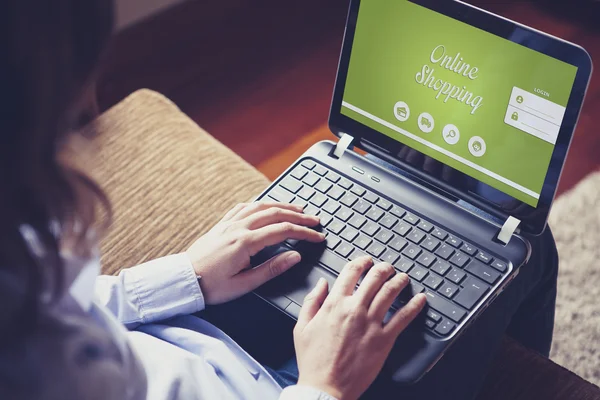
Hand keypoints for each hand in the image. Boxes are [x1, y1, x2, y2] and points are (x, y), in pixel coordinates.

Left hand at [186, 202, 324, 304]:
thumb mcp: (245, 284)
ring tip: (297, 208)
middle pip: (275, 213)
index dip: (304, 232)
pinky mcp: (221, 224)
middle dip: (298, 215)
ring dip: (281, 205)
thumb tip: (295, 256)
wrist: (183, 281)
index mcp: (246, 242)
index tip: (318, 236)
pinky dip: (259, 203)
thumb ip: (272, 269)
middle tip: (314, 220)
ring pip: (260, 206)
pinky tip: (265, 206)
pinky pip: (243, 207)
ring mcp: (229, 223)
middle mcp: (238, 227)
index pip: (283, 231)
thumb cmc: (212, 286)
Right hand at [294, 257, 426, 399]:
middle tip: (388, 268)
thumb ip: (312, 301)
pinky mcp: (384, 340)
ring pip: (389, 293)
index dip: (361, 262)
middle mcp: (354, 309)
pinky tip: (420, 299)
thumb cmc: (313, 360)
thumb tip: (321, 283)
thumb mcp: (302, 327)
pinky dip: (414, 306)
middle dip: (383, 268)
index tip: (366, 260)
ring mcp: (371, 324)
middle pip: (374, 278)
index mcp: (334, 304)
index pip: (351, 273)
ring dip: (399, 281)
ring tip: (403, 278)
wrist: (325, 386)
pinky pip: (403, 317)